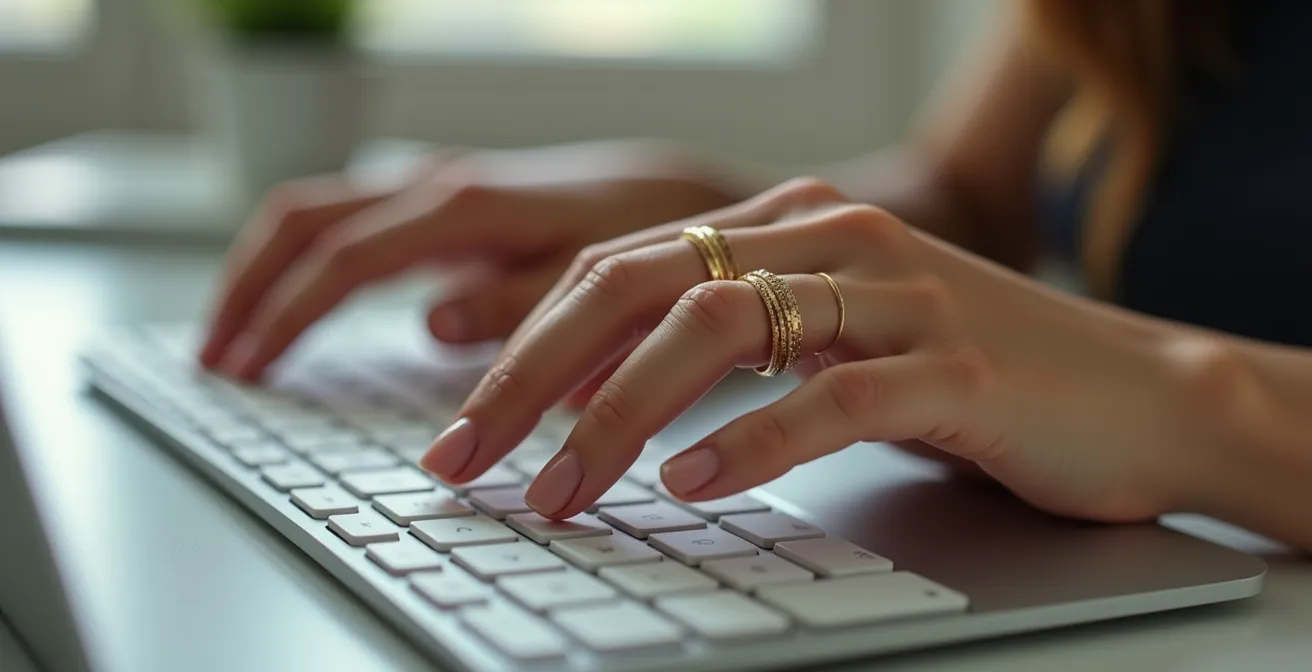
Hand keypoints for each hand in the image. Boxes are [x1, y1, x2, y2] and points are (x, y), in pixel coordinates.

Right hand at [198, 143, 733, 380]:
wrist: (680, 200)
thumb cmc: (643, 241)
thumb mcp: (594, 281)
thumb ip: (517, 304)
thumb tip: (432, 325)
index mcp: (463, 204)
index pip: (343, 257)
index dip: (287, 313)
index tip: (247, 366)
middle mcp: (435, 186)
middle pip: (303, 220)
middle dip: (248, 285)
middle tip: (215, 357)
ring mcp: (433, 192)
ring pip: (317, 214)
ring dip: (267, 271)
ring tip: (237, 339)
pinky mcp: (443, 209)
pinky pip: (349, 223)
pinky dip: (307, 263)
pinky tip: (301, 308)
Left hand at [421, 177, 1206, 523]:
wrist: (1136, 391)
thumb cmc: (967, 377)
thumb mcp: (827, 344)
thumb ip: (726, 350)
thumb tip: (593, 400)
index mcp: (787, 226)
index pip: (617, 268)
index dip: (523, 344)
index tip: (464, 427)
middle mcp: (831, 238)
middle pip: (640, 284)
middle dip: (533, 375)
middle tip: (467, 457)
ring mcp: (897, 295)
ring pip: (721, 329)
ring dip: (619, 416)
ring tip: (561, 490)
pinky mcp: (957, 366)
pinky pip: (833, 395)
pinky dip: (752, 441)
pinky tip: (690, 485)